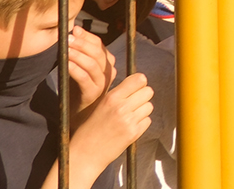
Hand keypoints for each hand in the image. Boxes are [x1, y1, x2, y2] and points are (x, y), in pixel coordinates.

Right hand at [60, 74, 152, 188]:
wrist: (85, 154)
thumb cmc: (89, 130)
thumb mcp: (99, 105)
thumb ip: (118, 95)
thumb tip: (137, 85)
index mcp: (111, 97)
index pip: (139, 79)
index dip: (140, 83)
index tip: (136, 88)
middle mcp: (121, 107)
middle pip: (148, 91)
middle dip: (143, 96)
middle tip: (134, 103)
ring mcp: (129, 121)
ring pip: (149, 106)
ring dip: (142, 110)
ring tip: (129, 117)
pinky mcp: (133, 133)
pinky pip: (148, 121)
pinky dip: (142, 123)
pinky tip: (129, 127)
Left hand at [67, 25, 114, 111]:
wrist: (80, 114)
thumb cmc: (79, 89)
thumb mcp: (82, 68)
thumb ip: (81, 53)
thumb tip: (74, 32)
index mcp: (108, 64)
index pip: (100, 45)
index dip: (88, 36)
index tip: (75, 30)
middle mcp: (109, 73)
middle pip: (98, 53)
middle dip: (82, 43)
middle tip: (69, 38)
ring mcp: (102, 84)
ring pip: (92, 65)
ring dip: (78, 54)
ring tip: (66, 49)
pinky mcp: (92, 94)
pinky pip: (84, 78)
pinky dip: (75, 68)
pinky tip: (66, 63)